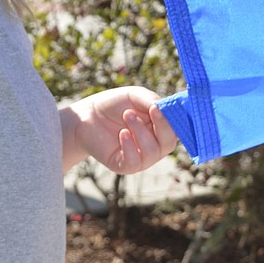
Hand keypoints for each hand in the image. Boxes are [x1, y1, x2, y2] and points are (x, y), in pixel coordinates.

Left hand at [60, 87, 177, 174]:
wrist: (86, 116)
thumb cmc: (113, 105)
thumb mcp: (134, 96)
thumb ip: (151, 99)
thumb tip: (165, 108)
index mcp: (160, 128)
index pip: (177, 130)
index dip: (177, 121)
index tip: (166, 108)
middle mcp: (154, 145)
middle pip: (169, 143)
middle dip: (162, 126)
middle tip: (150, 109)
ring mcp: (140, 157)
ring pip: (152, 152)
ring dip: (141, 132)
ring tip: (127, 115)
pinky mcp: (124, 166)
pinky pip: (134, 162)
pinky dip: (130, 146)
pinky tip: (122, 133)